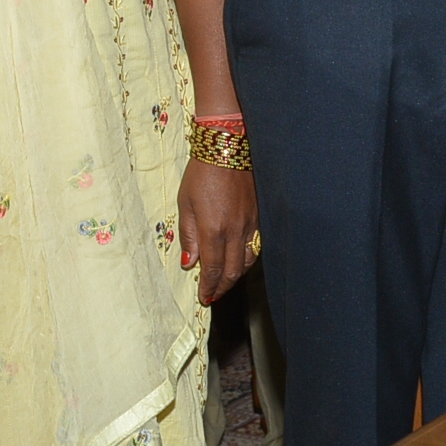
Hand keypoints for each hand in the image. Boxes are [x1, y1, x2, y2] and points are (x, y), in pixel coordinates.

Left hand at [177, 161, 258, 304]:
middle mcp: (235, 231)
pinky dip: (246, 259)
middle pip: (232, 271)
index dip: (209, 287)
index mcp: (213, 230)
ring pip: (247, 261)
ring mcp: (251, 224)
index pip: (213, 270)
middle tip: (213, 295)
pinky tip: (238, 259)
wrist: (227, 147)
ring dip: (235, 275)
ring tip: (224, 280)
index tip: (204, 298)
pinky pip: (255, 246)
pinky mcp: (259, 216)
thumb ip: (188, 236)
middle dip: (222, 287)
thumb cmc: (202, 173)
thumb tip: (189, 263)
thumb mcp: (185, 204)